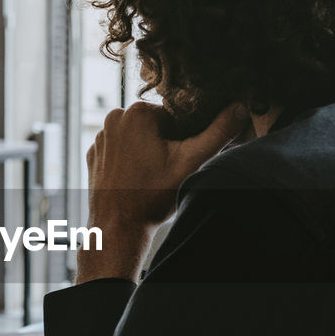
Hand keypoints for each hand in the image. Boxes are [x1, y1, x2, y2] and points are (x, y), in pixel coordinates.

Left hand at [79, 101, 248, 282]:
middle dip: (167, 145)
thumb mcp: (191, 162)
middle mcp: (115, 118)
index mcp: (138, 112)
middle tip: (167, 171)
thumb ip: (218, 132)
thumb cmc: (151, 196)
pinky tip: (135, 180)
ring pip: (139, 138)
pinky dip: (130, 161)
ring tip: (150, 178)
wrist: (118, 227)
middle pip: (157, 126)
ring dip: (149, 153)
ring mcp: (101, 137)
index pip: (176, 116)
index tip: (182, 159)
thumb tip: (240, 108)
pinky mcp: (94, 154)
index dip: (186, 138)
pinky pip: (121, 150)